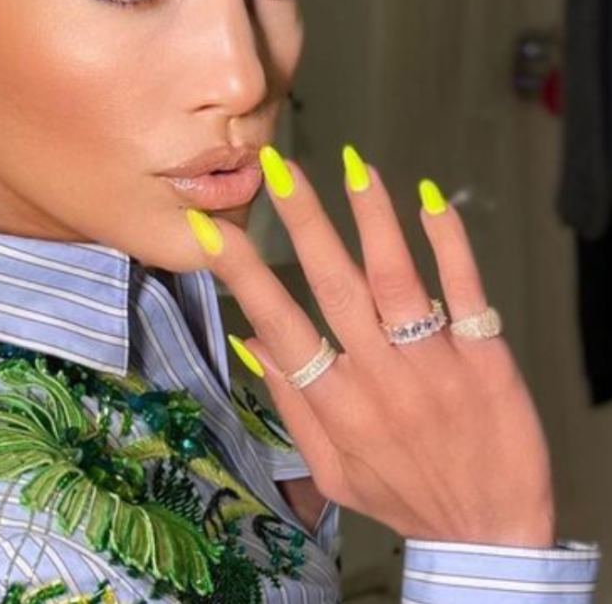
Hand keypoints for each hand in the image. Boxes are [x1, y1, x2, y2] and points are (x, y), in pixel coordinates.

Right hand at [186, 145, 554, 547]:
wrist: (489, 535)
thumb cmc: (401, 498)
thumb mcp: (331, 472)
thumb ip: (291, 408)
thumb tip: (250, 342)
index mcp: (336, 407)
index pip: (279, 327)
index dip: (242, 275)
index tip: (213, 230)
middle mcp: (379, 378)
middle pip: (334, 288)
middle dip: (303, 222)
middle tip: (281, 168)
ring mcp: (435, 366)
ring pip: (398, 280)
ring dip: (373, 220)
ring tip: (354, 167)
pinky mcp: (485, 359)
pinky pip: (466, 292)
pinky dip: (450, 245)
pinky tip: (432, 201)